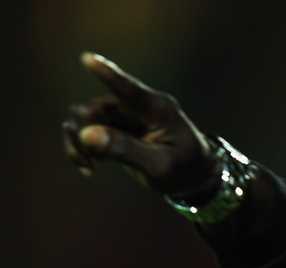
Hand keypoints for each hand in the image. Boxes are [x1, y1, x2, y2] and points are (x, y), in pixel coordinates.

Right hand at [62, 52, 219, 198]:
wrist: (193, 176)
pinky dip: (82, 149)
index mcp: (158, 109)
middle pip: (94, 108)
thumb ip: (126, 149)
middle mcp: (139, 106)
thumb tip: (86, 135)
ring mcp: (126, 115)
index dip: (107, 74)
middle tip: (87, 159)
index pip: (129, 89)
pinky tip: (89, 169)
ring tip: (88, 167)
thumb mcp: (159, 165)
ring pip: (84, 119)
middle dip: (82, 132)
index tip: (87, 58)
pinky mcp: (116, 127)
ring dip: (78, 142)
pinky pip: (86, 131)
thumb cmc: (184, 169)